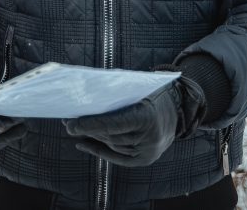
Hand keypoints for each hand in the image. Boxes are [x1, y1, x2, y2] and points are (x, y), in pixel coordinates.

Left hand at [62, 74, 205, 166]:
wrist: (179, 108)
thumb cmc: (152, 92)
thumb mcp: (138, 87)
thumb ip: (115, 94)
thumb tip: (85, 99)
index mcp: (148, 116)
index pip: (114, 124)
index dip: (91, 125)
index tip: (72, 124)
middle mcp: (150, 137)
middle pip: (110, 136)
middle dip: (88, 130)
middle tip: (68, 122)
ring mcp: (149, 151)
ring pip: (112, 145)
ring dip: (92, 138)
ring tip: (75, 129)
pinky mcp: (145, 159)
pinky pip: (117, 157)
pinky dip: (99, 150)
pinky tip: (83, 143)